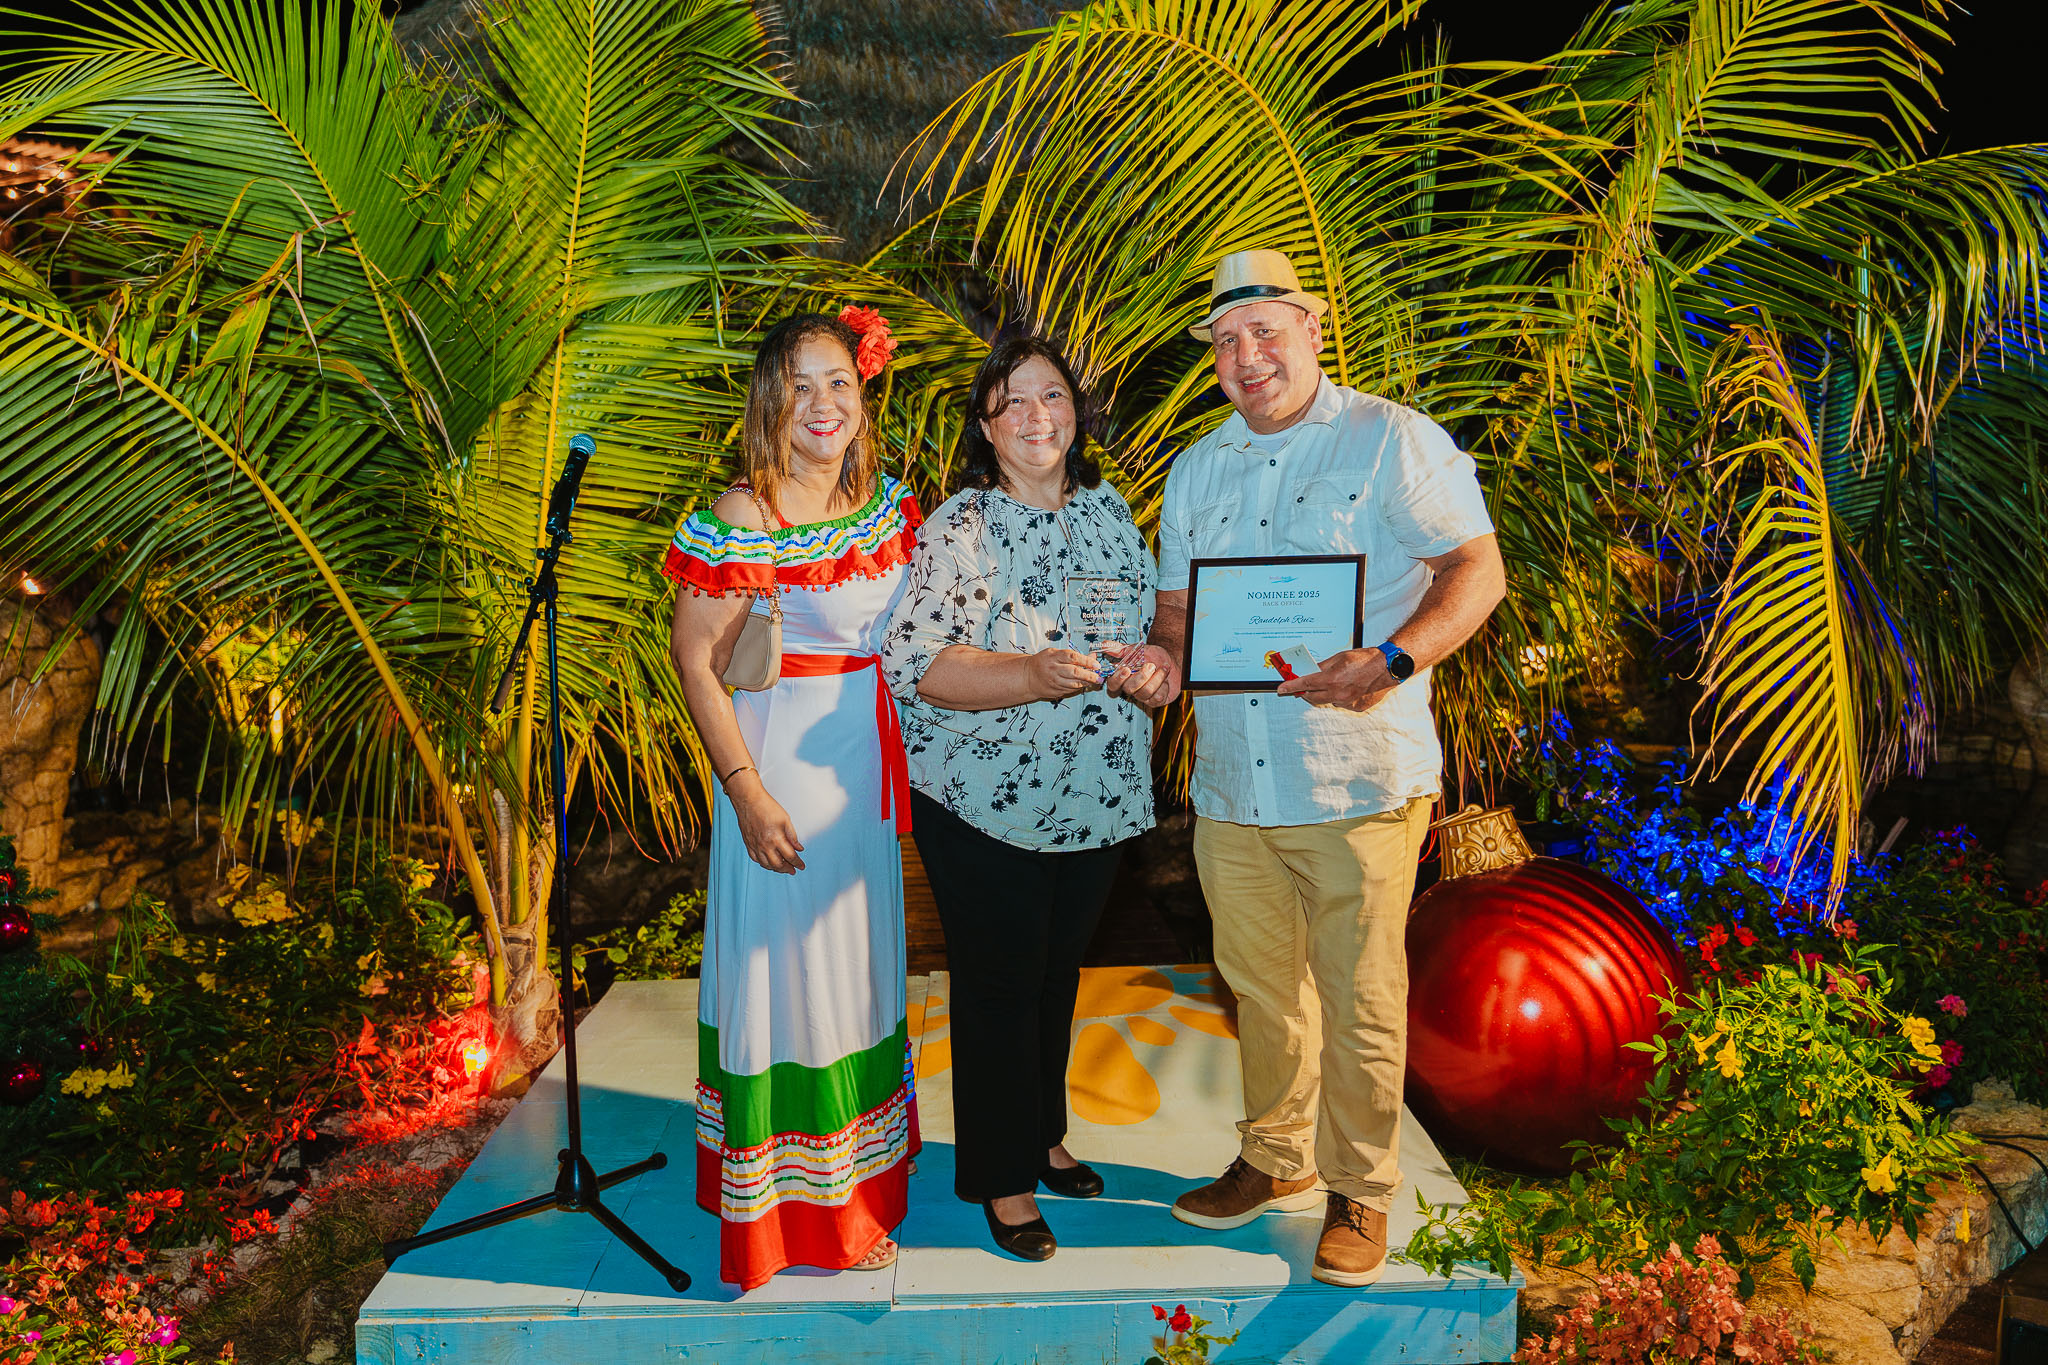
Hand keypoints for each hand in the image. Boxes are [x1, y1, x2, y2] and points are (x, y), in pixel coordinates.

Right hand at [728, 774, 805, 872]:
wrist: (748, 801)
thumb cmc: (767, 807)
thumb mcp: (785, 819)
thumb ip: (792, 836)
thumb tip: (799, 848)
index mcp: (776, 839)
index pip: (790, 857)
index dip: (797, 863)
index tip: (801, 866)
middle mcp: (765, 845)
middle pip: (778, 864)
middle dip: (787, 869)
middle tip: (792, 869)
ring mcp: (755, 846)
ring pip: (766, 864)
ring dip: (776, 868)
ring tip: (782, 868)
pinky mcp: (748, 844)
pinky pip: (756, 859)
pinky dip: (763, 863)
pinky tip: (768, 862)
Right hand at [1024, 647, 1103, 701]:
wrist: (1027, 677)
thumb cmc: (1044, 662)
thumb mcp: (1055, 653)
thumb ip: (1073, 655)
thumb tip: (1093, 657)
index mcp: (1053, 656)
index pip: (1072, 657)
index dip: (1086, 661)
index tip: (1096, 664)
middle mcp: (1053, 669)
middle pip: (1074, 672)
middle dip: (1089, 675)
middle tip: (1098, 676)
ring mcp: (1053, 682)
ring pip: (1073, 683)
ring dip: (1086, 683)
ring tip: (1094, 681)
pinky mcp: (1054, 691)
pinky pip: (1070, 690)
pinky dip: (1078, 687)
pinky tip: (1084, 684)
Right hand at [1100, 642, 1180, 707]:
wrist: (1173, 661)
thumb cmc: (1153, 657)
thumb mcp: (1137, 650)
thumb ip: (1120, 649)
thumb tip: (1103, 644)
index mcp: (1123, 677)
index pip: (1113, 684)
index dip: (1117, 679)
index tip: (1126, 669)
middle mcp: (1131, 689)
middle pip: (1129, 689)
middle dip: (1141, 677)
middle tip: (1151, 665)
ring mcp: (1143, 696)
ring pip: (1144, 692)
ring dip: (1156, 678)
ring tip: (1163, 667)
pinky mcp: (1155, 701)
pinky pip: (1157, 697)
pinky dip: (1164, 684)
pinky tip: (1166, 677)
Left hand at [1276, 647, 1397, 711]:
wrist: (1387, 668)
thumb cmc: (1365, 660)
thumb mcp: (1339, 657)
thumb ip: (1322, 666)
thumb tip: (1310, 670)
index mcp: (1331, 680)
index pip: (1304, 684)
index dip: (1290, 686)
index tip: (1281, 689)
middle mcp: (1337, 694)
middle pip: (1312, 696)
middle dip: (1304, 691)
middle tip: (1301, 686)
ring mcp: (1347, 702)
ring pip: (1327, 700)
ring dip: (1323, 693)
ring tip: (1330, 682)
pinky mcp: (1356, 707)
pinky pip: (1341, 703)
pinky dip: (1338, 696)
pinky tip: (1346, 687)